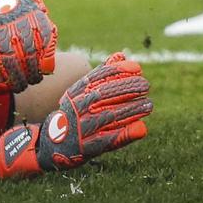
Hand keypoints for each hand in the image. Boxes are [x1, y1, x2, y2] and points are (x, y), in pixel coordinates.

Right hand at [0, 53, 152, 177]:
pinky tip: (141, 128)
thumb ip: (103, 74)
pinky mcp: (89, 147)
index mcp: (77, 92)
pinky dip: (125, 133)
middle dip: (128, 89)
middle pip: (105, 95)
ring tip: (148, 105)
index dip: (119, 71)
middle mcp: (78, 108)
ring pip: (110, 116)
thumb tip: (121, 55)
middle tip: (146, 85)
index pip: (98, 78)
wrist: (54, 142)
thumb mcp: (84, 90)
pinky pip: (109, 139)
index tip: (137, 68)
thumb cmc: (76, 111)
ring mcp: (83, 127)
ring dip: (131, 110)